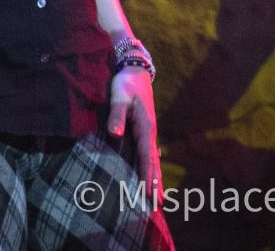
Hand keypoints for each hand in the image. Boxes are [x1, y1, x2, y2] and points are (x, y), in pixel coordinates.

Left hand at [107, 67, 161, 205]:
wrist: (135, 69)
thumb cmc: (126, 82)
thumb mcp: (119, 96)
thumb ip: (117, 115)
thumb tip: (115, 134)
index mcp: (145, 126)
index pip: (146, 156)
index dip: (147, 175)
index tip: (148, 193)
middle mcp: (149, 131)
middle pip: (153, 161)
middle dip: (155, 182)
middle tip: (157, 205)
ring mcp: (148, 130)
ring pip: (153, 158)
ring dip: (155, 176)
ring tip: (159, 197)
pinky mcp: (144, 127)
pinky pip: (148, 151)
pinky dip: (151, 164)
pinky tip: (153, 170)